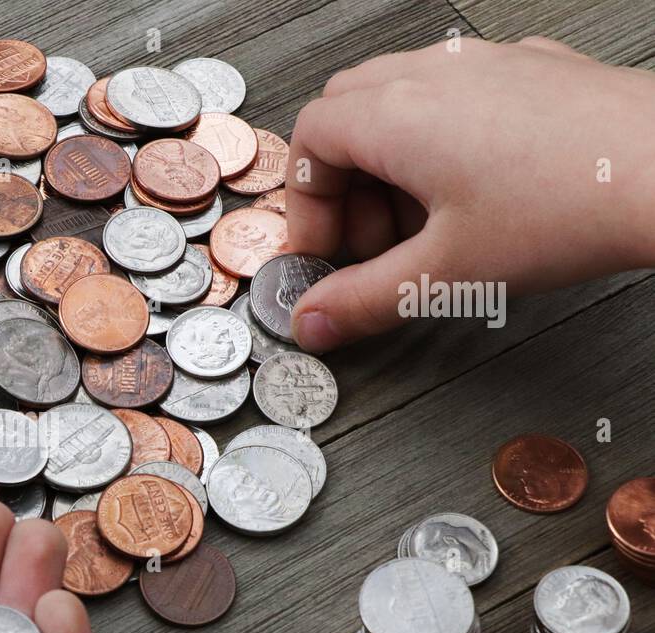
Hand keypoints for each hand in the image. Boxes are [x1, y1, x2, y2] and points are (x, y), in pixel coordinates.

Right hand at [286, 36, 654, 351]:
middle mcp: (434, 74)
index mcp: (396, 115)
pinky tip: (478, 191)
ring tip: (425, 226)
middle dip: (343, 184)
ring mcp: (486, 63)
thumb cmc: (573, 206)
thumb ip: (363, 301)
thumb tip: (313, 321)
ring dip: (390, 165)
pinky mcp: (532, 70)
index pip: (309, 142)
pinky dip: (441, 141)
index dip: (306, 205)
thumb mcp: (447, 275)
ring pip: (399, 99)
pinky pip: (457, 94)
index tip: (325, 252)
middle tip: (370, 243)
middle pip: (346, 113)